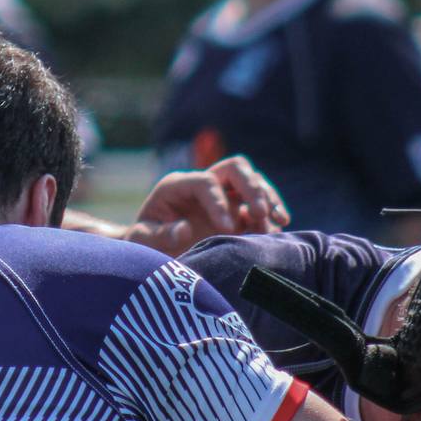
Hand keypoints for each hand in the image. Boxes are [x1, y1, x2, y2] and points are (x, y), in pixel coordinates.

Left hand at [127, 155, 289, 254]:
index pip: (205, 182)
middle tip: (260, 213)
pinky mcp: (236, 212)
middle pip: (236, 168)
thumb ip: (159, 235)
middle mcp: (203, 184)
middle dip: (251, 188)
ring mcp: (222, 196)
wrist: (152, 251)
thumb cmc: (143, 243)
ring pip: (253, 181)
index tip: (225, 228)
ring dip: (268, 198)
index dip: (217, 202)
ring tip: (278, 222)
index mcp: (177, 186)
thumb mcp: (142, 240)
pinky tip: (278, 231)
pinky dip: (271, 216)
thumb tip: (184, 231)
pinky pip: (259, 206)